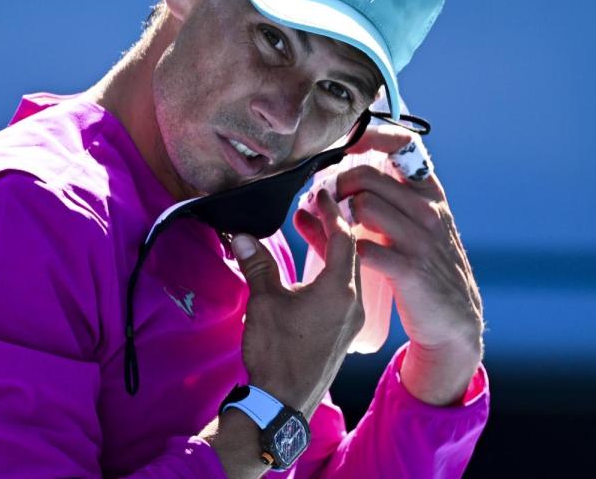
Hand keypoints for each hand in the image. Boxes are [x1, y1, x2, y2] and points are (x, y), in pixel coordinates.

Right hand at [231, 189, 363, 417]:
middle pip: (348, 252)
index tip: (322, 191)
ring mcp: (351, 320)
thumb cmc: (276, 352)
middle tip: (310, 206)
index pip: (343, 237)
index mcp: (338, 290)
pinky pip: (343, 291)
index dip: (331, 211)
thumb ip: (258, 265)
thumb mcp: (264, 302)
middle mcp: (352, 302)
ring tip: (304, 230)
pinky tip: (309, 269)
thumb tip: (243, 236)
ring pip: (346, 272)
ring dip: (328, 249)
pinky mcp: (343, 333)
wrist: (282, 404)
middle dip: (330, 226)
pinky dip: (329, 271)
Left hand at [294, 125, 483, 404]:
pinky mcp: (409, 268)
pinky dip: (341, 246)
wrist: (452, 322)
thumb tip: (311, 199)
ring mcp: (422, 238)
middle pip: (368, 175)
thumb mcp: (410, 232)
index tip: (340, 144)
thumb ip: (371, 209)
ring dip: (336, 215)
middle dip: (336, 185)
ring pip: (363, 205)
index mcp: (430, 195)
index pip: (403, 145)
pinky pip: (362, 245)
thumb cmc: (422, 271)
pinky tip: (335, 251)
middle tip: (322, 200)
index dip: (368, 136)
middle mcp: (429, 210)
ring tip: (325, 224)